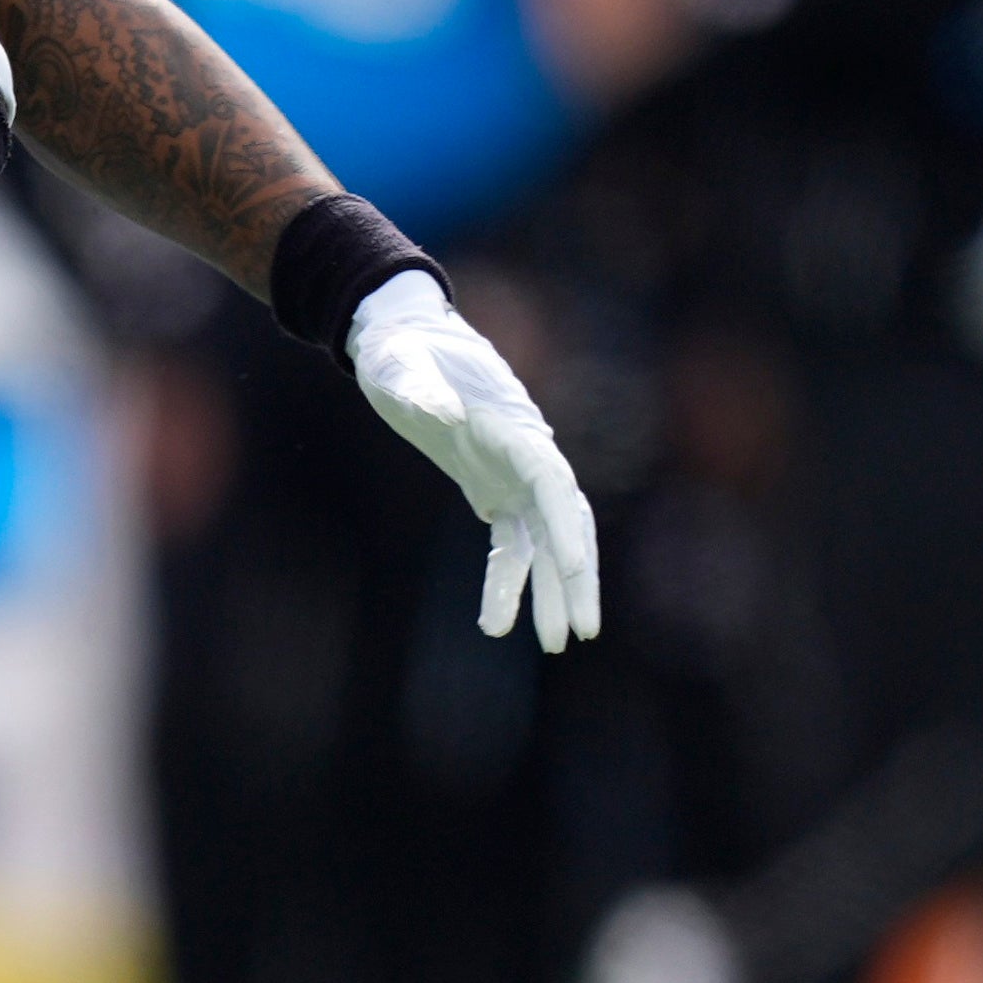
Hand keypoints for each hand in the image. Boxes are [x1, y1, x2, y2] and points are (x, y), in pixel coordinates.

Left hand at [346, 272, 598, 652]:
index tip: (570, 569)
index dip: (564, 524)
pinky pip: (512, 544)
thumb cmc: (401, 351)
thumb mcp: (399, 365)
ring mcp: (513, 474)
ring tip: (555, 643)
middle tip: (582, 631)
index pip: (551, 481)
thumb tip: (441, 414)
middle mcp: (525, 452)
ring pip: (545, 541)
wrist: (402, 340)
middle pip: (566, 521)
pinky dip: (510, 581)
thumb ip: (420, 388)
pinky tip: (499, 622)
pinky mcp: (494, 489)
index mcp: (511, 426)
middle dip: (576, 578)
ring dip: (552, 591)